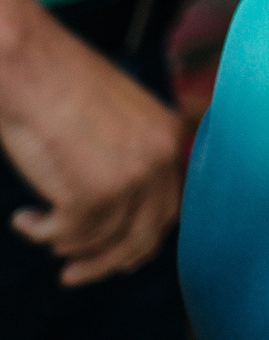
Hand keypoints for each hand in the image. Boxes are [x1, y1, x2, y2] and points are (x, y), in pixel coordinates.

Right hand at [0, 0, 183, 285]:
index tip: (119, 258)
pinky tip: (26, 219)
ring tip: (44, 235)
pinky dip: (42, 233)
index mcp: (171, 137)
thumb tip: (121, 211)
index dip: (143, 240)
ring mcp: (129, 178)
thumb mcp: (119, 118)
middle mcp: (160, 159)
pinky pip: (66, 235)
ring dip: (70, 247)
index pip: (171, 208)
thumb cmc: (62, 85)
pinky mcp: (91, 193)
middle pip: (144, 235)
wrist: (30, 66)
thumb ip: (130, 157)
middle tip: (76, 274)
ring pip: (103, 241)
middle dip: (109, 262)